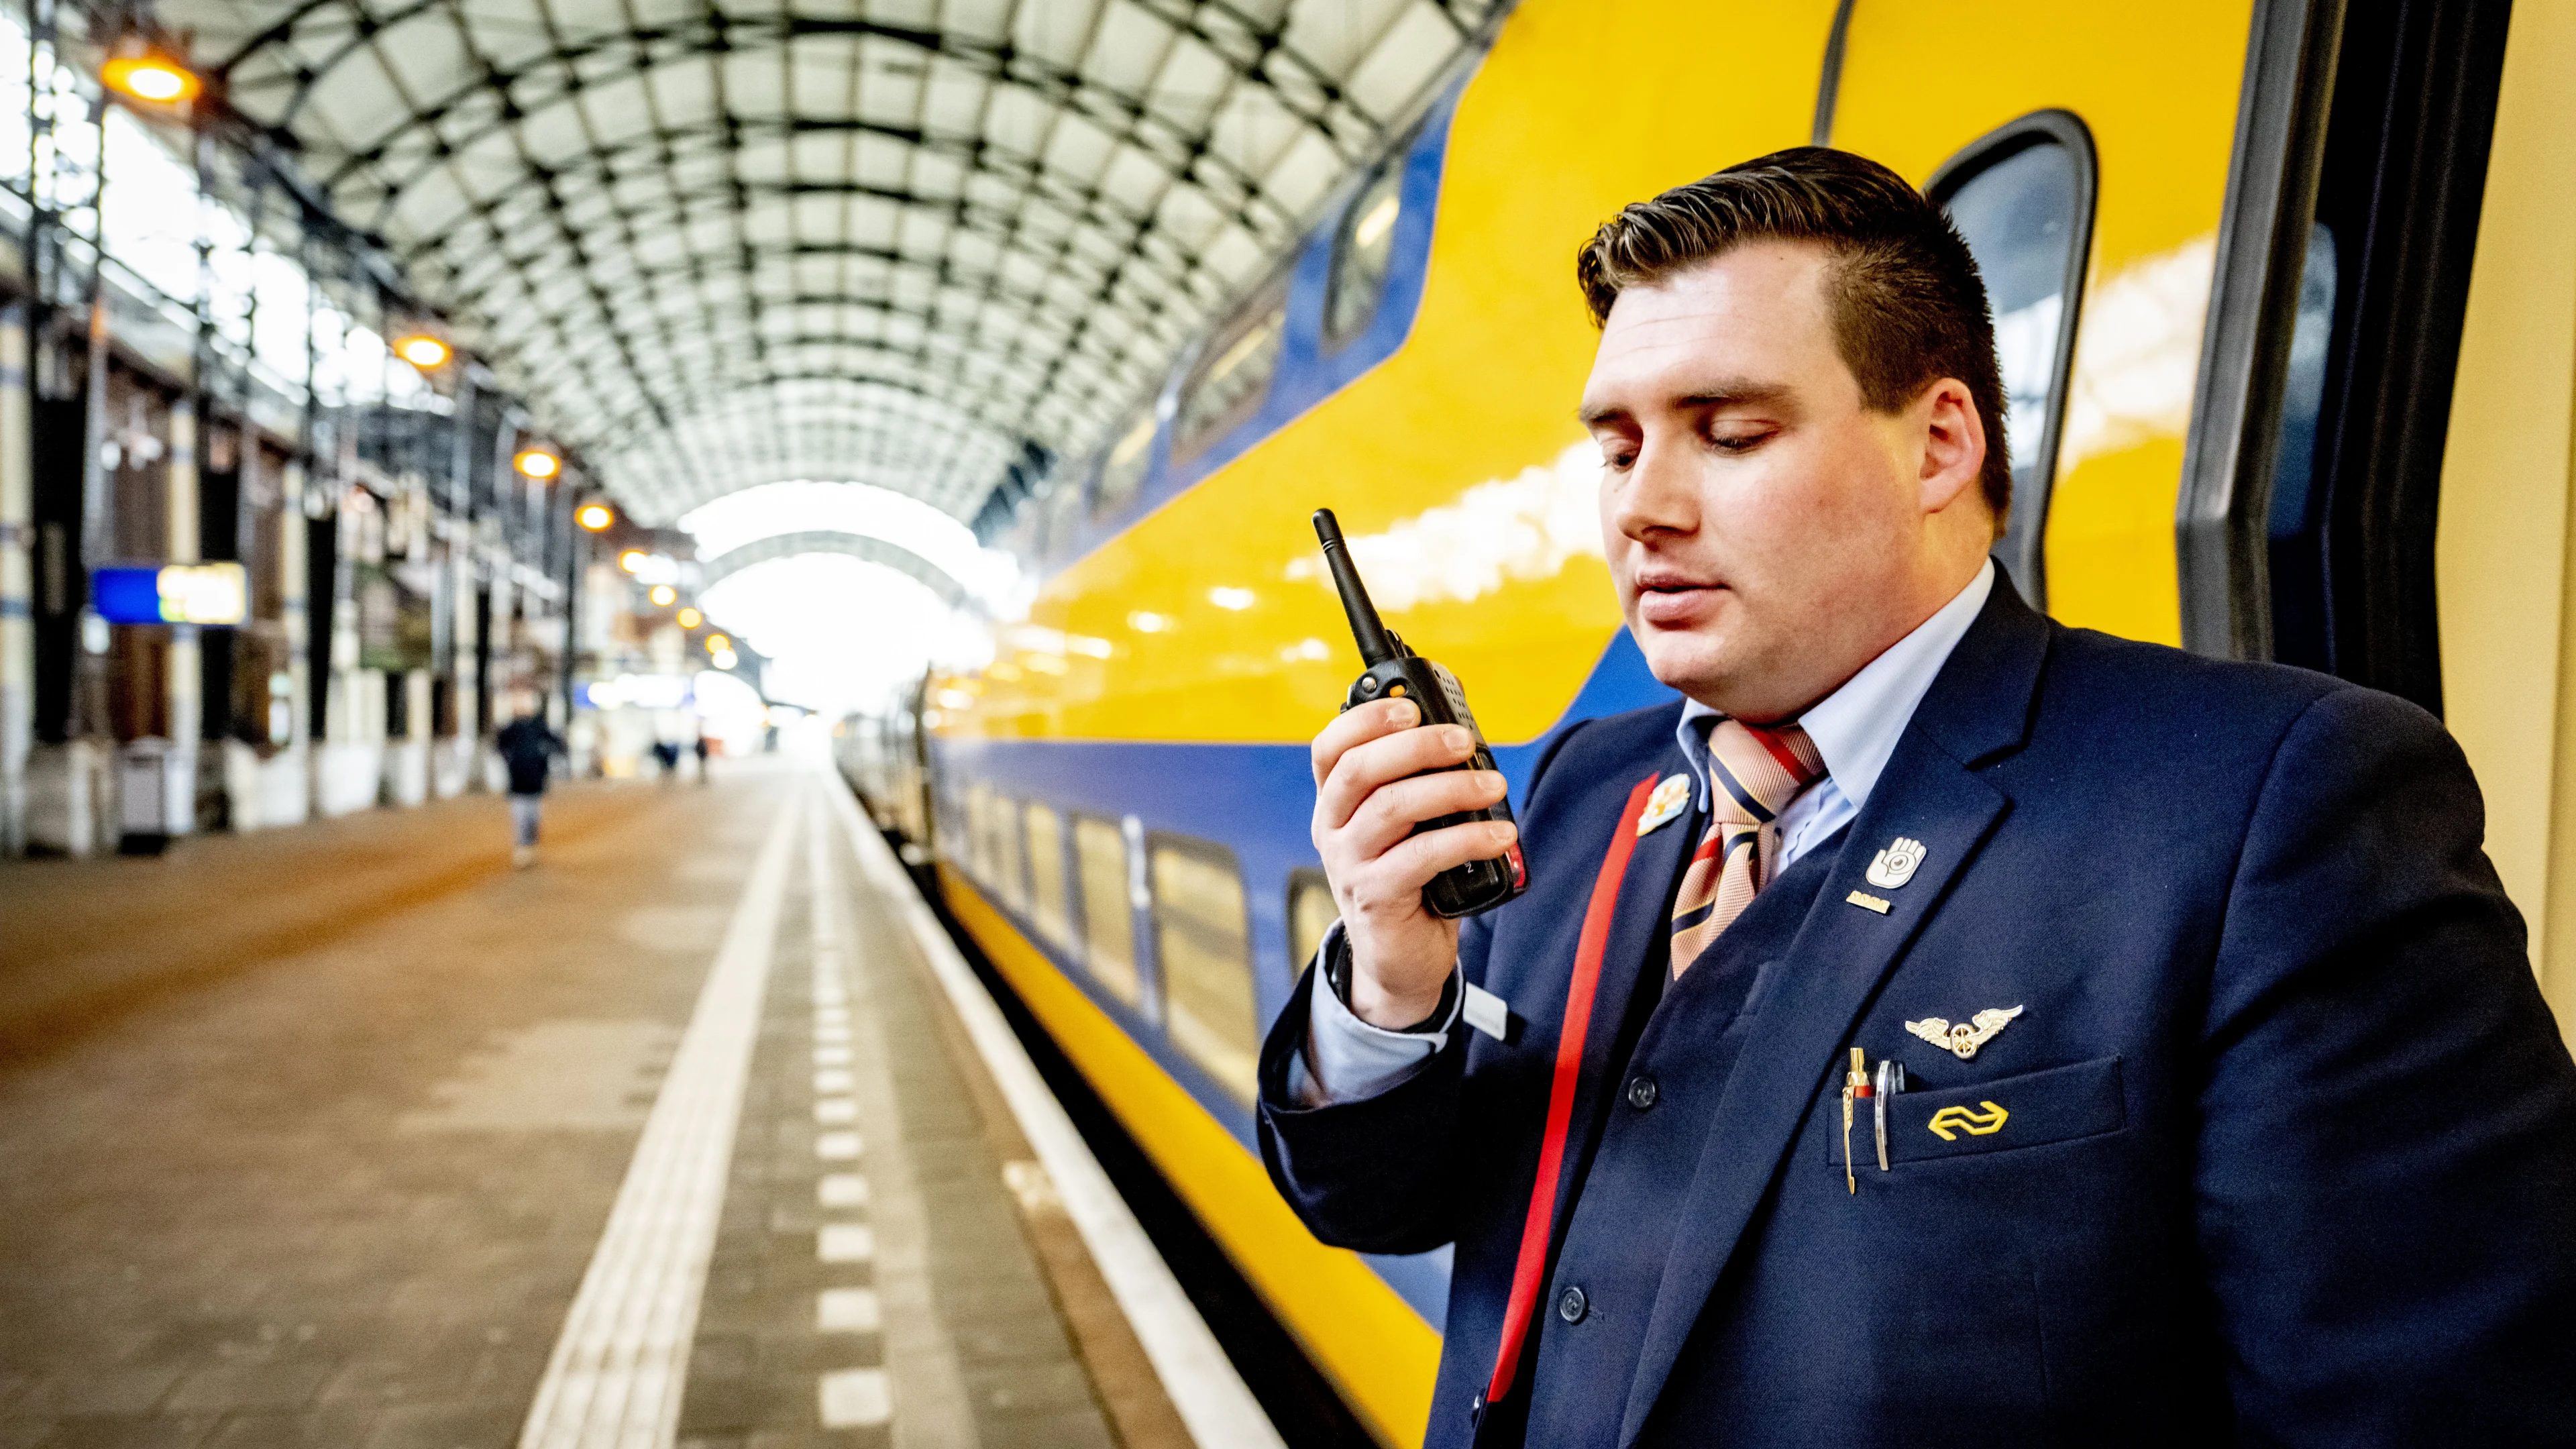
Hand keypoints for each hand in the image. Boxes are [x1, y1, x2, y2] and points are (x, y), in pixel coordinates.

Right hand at [1310, 697, 1516, 1026]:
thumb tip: (1463, 738)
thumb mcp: (1405, 829)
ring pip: (1392, 807)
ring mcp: (1349, 864)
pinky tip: (1500, 835)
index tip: (1410, 708)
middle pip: (1360, 769)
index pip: (1330, 749)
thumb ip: (1417, 786)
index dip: (1364, 719)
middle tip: (1465, 741)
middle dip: (1416, 746)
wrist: (1400, 960)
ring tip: (1494, 785)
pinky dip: (1467, 839)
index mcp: (1336, 803)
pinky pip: (1421, 856)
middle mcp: (1332, 829)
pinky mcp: (1376, 897)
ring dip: (1451, 788)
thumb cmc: (1411, 881)